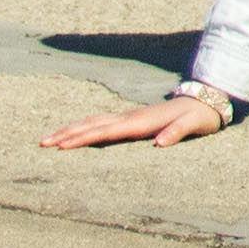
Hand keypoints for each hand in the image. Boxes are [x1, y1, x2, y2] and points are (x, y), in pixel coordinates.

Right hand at [40, 86, 231, 151]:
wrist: (206, 100)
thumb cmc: (199, 117)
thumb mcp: (193, 126)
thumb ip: (176, 133)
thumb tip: (159, 143)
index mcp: (140, 122)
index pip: (105, 132)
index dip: (82, 139)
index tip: (61, 146)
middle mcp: (130, 118)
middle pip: (91, 125)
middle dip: (66, 134)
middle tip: (42, 143)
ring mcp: (129, 117)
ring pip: (93, 122)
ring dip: (70, 130)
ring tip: (49, 139)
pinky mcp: (131, 119)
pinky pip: (101, 123)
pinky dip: (83, 128)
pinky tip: (75, 133)